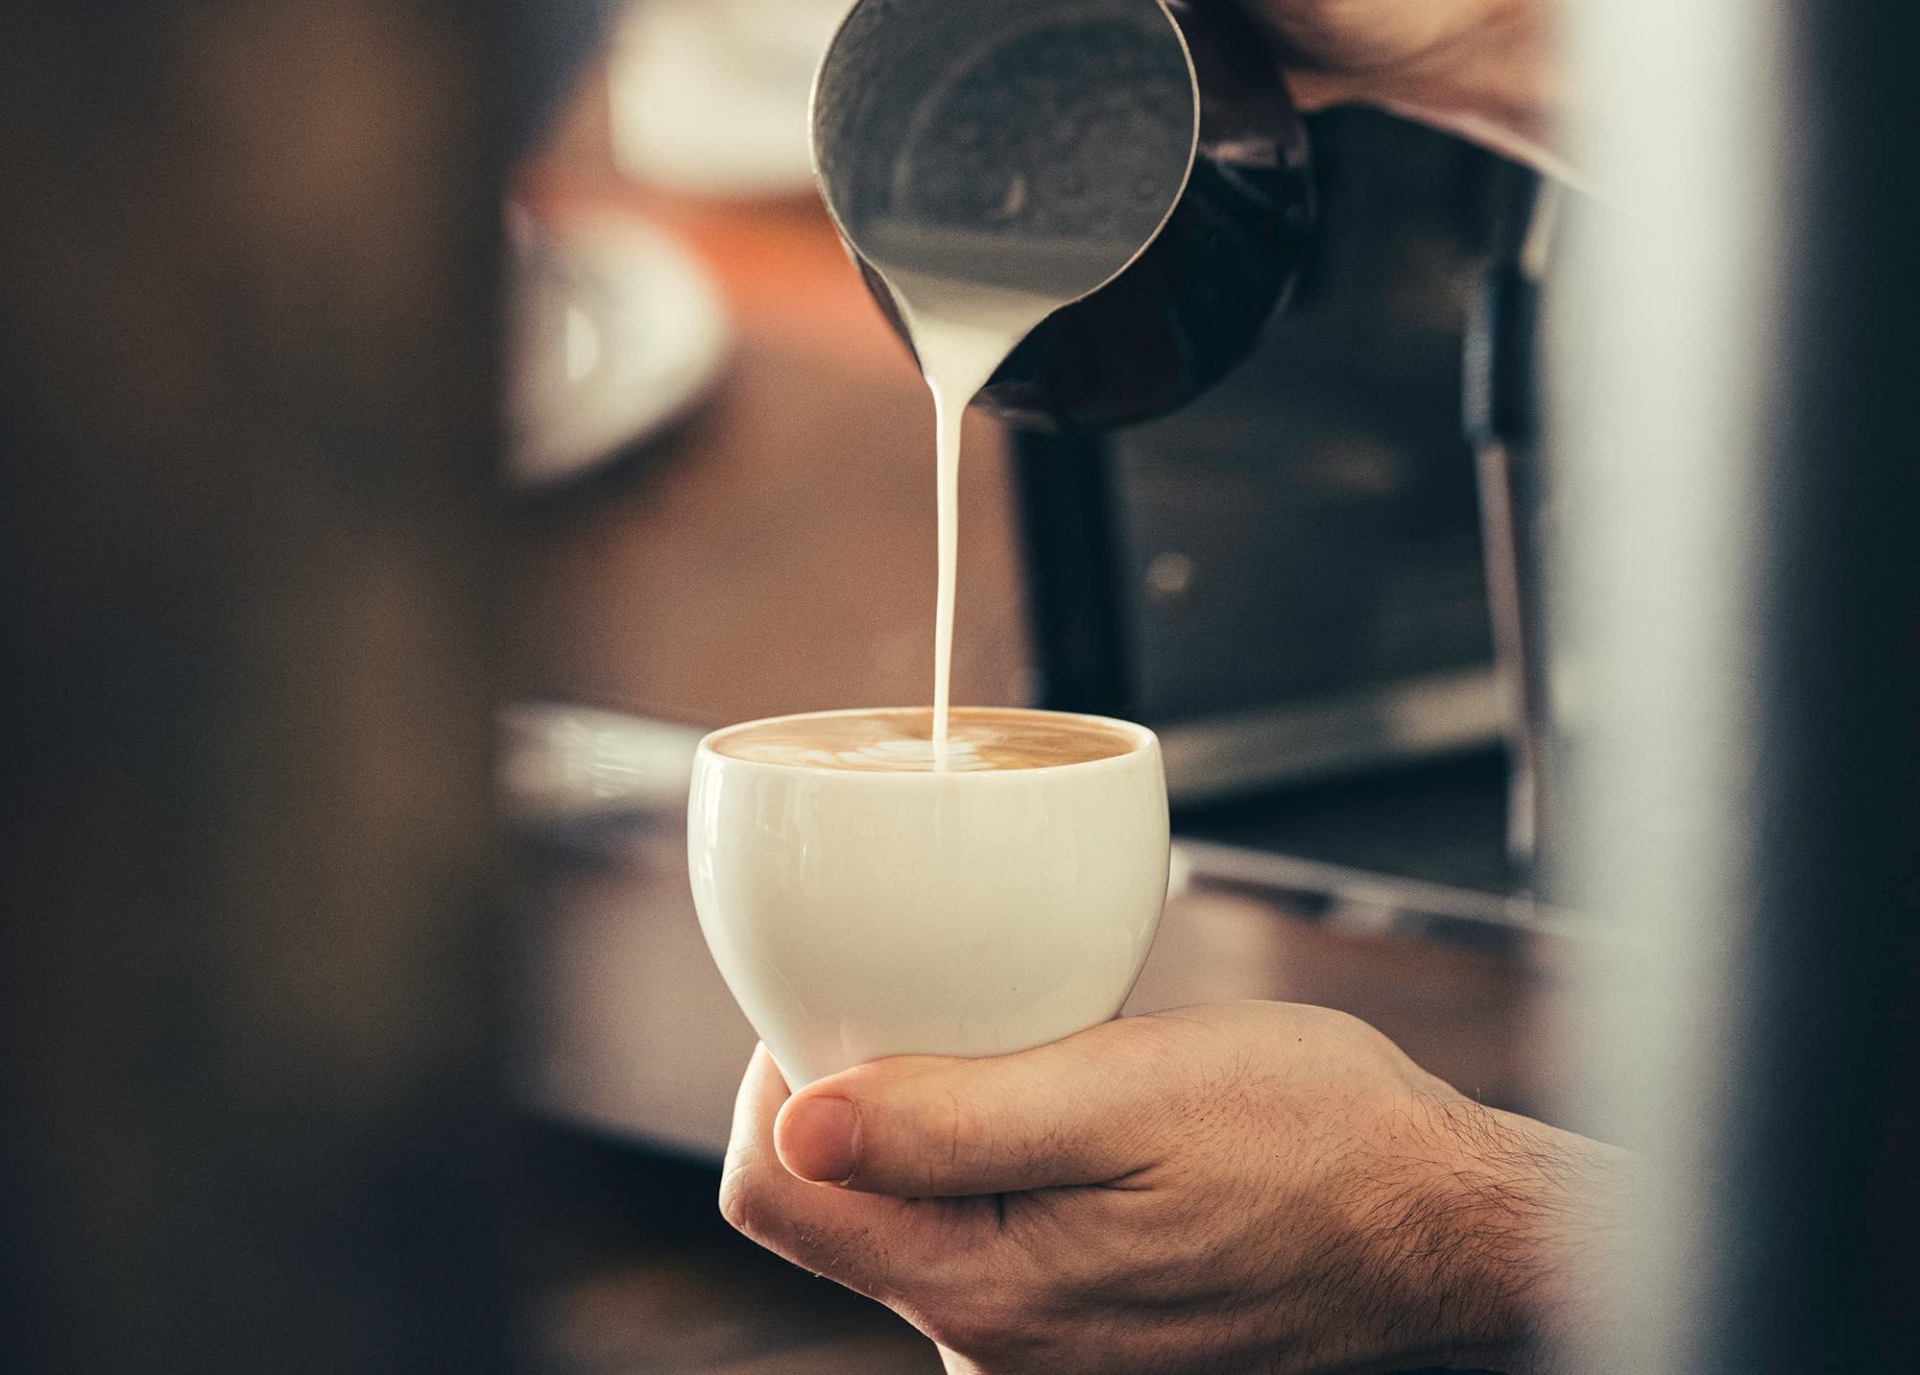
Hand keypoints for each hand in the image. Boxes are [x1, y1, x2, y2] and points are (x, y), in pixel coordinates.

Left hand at [720, 1001, 1623, 1374]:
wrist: (1437, 1214)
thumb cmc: (1312, 1140)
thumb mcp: (1127, 1094)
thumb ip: (952, 1121)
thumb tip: (795, 1125)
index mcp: (985, 1292)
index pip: (774, 1191)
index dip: (781, 1066)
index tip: (851, 984)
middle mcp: (994, 1338)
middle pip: (834, 1195)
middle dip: (867, 1075)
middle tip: (964, 992)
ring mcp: (1037, 1333)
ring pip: (909, 1198)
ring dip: (942, 1101)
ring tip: (1046, 1036)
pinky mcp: (1079, 1307)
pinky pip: (981, 1210)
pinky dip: (1000, 1133)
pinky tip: (1078, 1087)